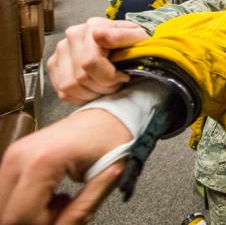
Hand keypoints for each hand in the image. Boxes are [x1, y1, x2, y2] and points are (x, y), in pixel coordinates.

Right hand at [0, 109, 130, 223]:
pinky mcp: (13, 156)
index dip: (43, 223)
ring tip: (55, 200)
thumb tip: (64, 224)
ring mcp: (14, 155)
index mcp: (43, 161)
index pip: (20, 215)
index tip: (64, 213)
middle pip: (7, 213)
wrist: (108, 115)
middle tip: (60, 209)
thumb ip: (82, 208)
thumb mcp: (108, 178)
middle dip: (33, 219)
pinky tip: (47, 194)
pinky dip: (23, 200)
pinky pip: (7, 191)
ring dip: (26, 210)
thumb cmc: (111, 141)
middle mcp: (21, 156)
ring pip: (4, 204)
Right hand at [48, 18, 147, 104]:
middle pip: (81, 77)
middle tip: (116, 84)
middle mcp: (72, 37)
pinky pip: (62, 91)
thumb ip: (122, 35)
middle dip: (103, 87)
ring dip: (91, 94)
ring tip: (106, 87)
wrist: (122, 40)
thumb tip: (98, 34)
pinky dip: (80, 97)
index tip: (123, 77)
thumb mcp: (138, 36)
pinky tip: (94, 90)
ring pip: (69, 86)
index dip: (109, 76)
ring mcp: (60, 51)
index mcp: (93, 28)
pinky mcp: (54, 64)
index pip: (90, 62)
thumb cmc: (132, 41)